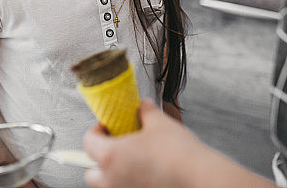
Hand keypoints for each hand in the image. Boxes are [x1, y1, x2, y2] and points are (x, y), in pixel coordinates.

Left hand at [82, 99, 206, 187]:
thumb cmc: (178, 155)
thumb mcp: (160, 123)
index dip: (96, 131)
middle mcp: (111, 180)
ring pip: (106, 186)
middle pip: (91, 171)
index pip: (88, 142)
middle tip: (115, 146)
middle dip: (99, 159)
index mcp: (110, 156)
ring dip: (112, 174)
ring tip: (131, 161)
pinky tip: (144, 174)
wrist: (198, 178)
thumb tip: (143, 106)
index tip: (107, 126)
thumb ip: (146, 112)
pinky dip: (128, 183)